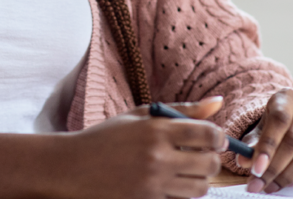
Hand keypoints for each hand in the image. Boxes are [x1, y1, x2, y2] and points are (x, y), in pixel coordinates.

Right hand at [58, 97, 228, 198]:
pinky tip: (167, 182)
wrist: (73, 167)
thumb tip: (218, 102)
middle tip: (202, 155)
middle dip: (211, 159)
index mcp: (156, 130)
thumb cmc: (107, 137)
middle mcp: (158, 158)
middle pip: (209, 164)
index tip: (215, 139)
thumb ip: (182, 110)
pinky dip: (180, 192)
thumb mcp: (140, 116)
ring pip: (200, 187)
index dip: (219, 137)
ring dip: (199, 178)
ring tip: (184, 169)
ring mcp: (153, 184)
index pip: (207, 134)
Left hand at [236, 89, 292, 193]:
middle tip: (261, 184)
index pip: (280, 120)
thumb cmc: (277, 127)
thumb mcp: (260, 130)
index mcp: (287, 97)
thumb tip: (244, 160)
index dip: (268, 146)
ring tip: (274, 185)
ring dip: (290, 175)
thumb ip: (251, 144)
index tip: (256, 169)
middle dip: (276, 167)